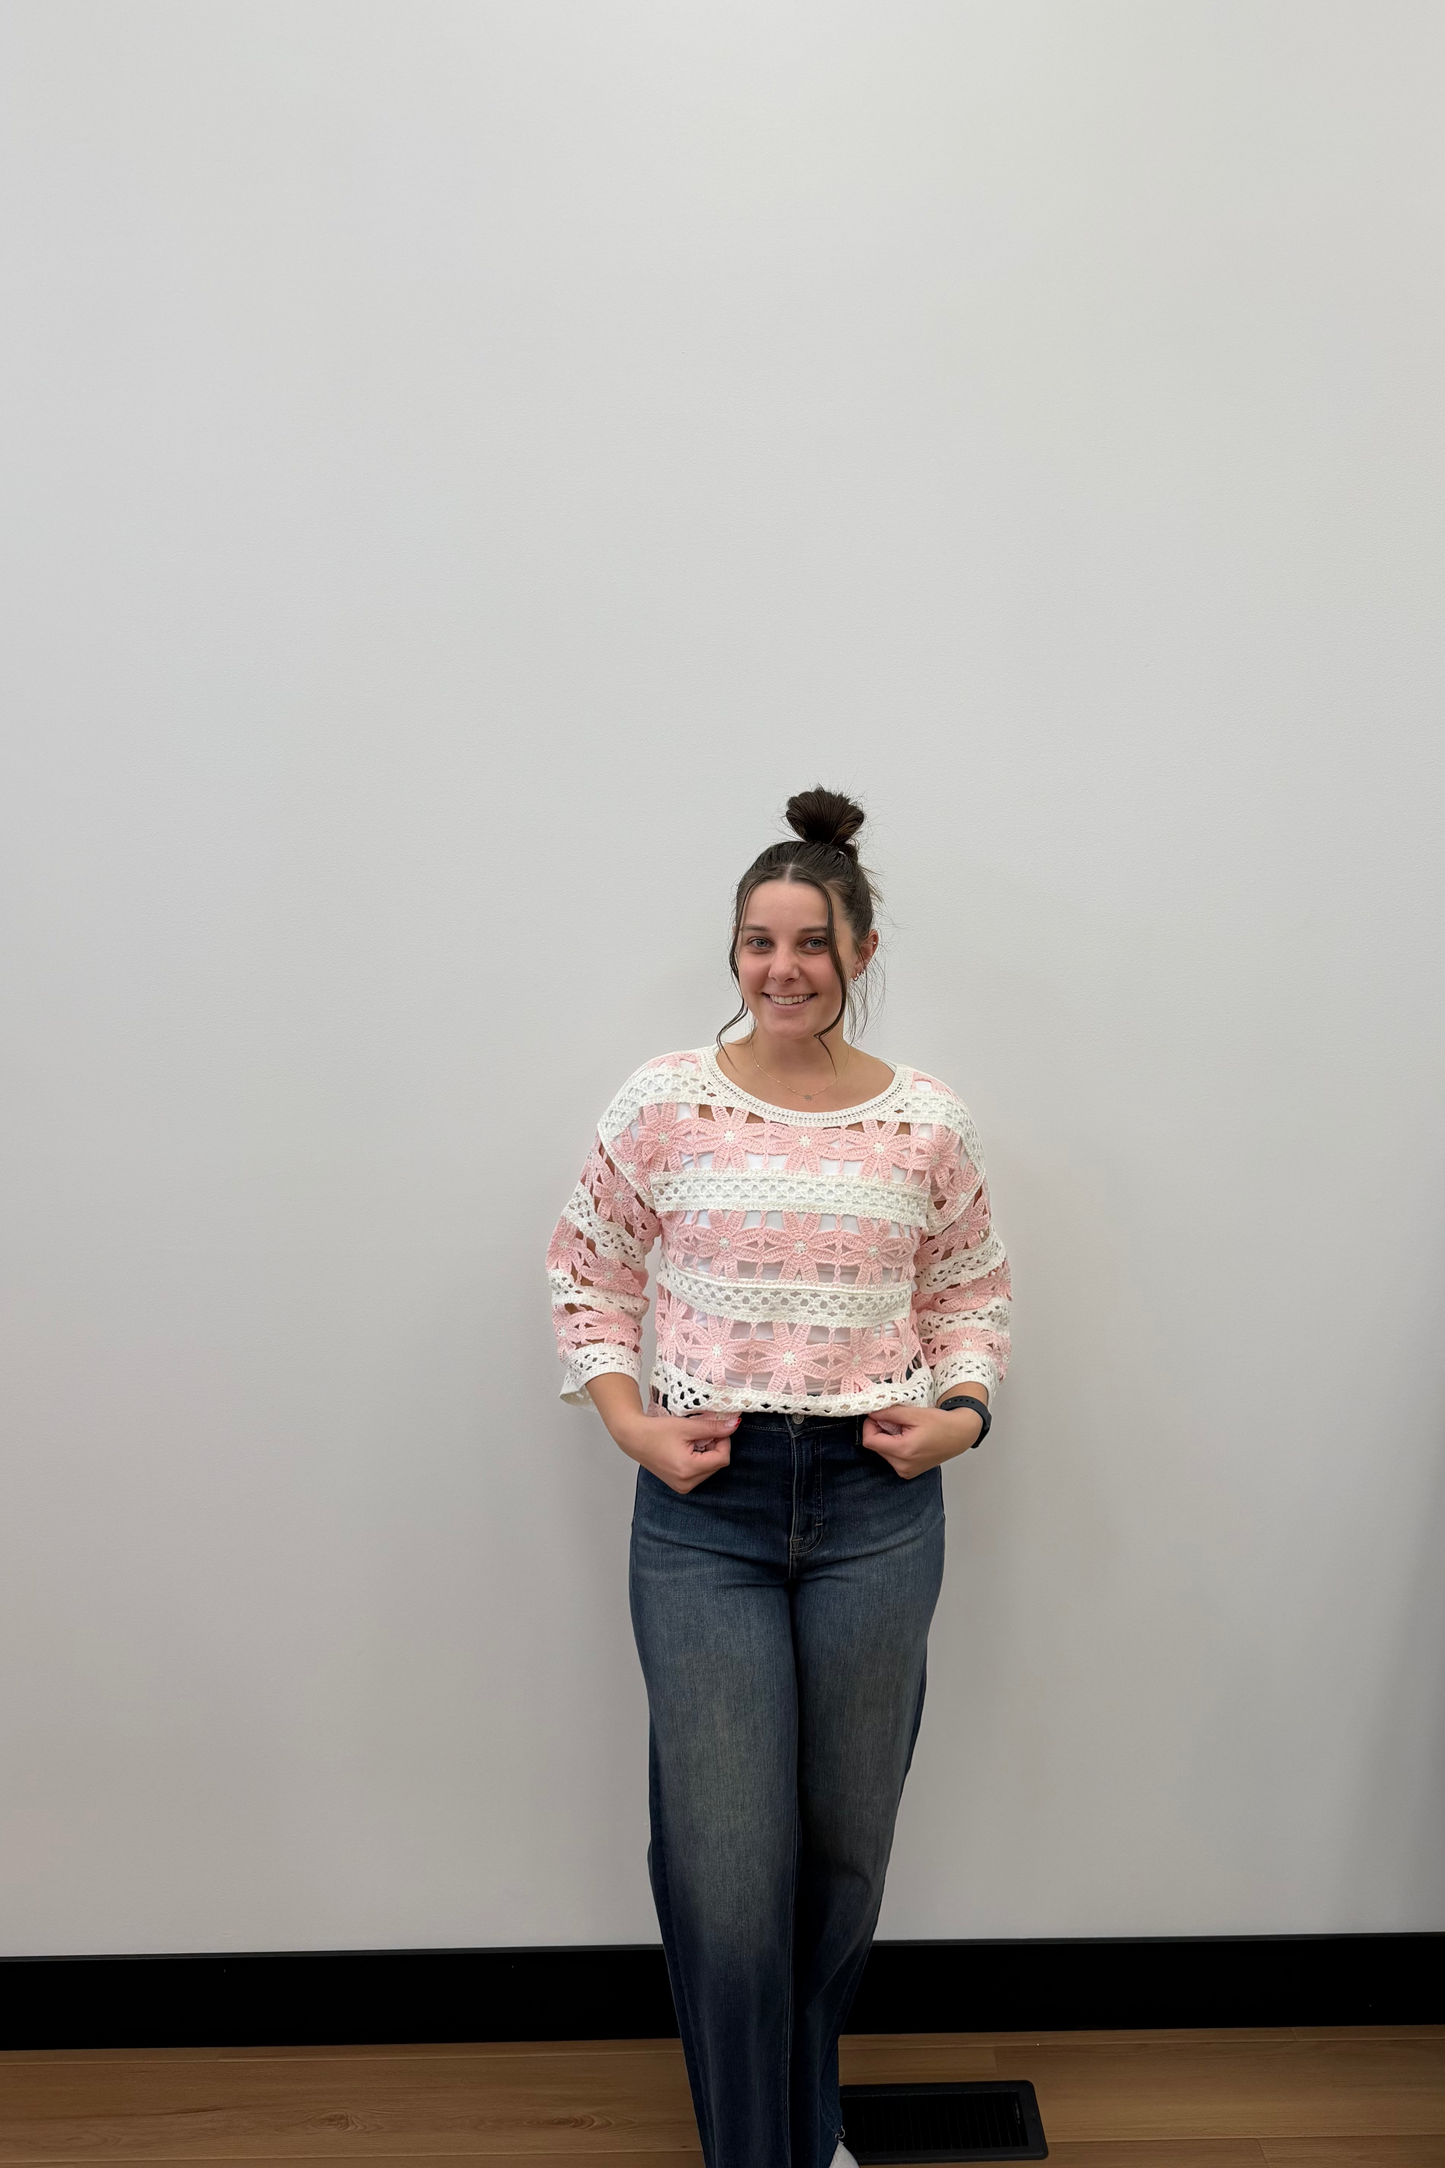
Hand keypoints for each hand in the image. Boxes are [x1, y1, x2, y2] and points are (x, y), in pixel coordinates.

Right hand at [610, 1406, 738, 1493]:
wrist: (634, 1438)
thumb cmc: (655, 1431)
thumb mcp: (687, 1426)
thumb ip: (713, 1428)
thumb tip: (734, 1425)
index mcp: (689, 1470)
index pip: (722, 1458)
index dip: (723, 1441)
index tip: (715, 1428)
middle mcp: (686, 1483)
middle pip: (717, 1465)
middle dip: (714, 1447)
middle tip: (700, 1433)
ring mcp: (682, 1486)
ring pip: (710, 1469)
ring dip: (707, 1454)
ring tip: (691, 1442)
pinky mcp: (679, 1485)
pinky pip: (700, 1473)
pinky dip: (699, 1460)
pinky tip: (687, 1450)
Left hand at [862, 1399, 982, 1479]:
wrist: (960, 1435)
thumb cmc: (942, 1424)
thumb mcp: (913, 1413)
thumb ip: (889, 1413)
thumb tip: (871, 1413)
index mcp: (903, 1451)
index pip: (870, 1441)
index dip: (870, 1426)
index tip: (877, 1416)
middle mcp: (903, 1466)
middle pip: (875, 1447)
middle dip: (880, 1431)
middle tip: (895, 1421)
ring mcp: (906, 1471)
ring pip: (882, 1452)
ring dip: (887, 1439)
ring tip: (905, 1430)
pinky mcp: (909, 1472)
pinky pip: (892, 1458)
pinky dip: (895, 1446)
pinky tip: (908, 1438)